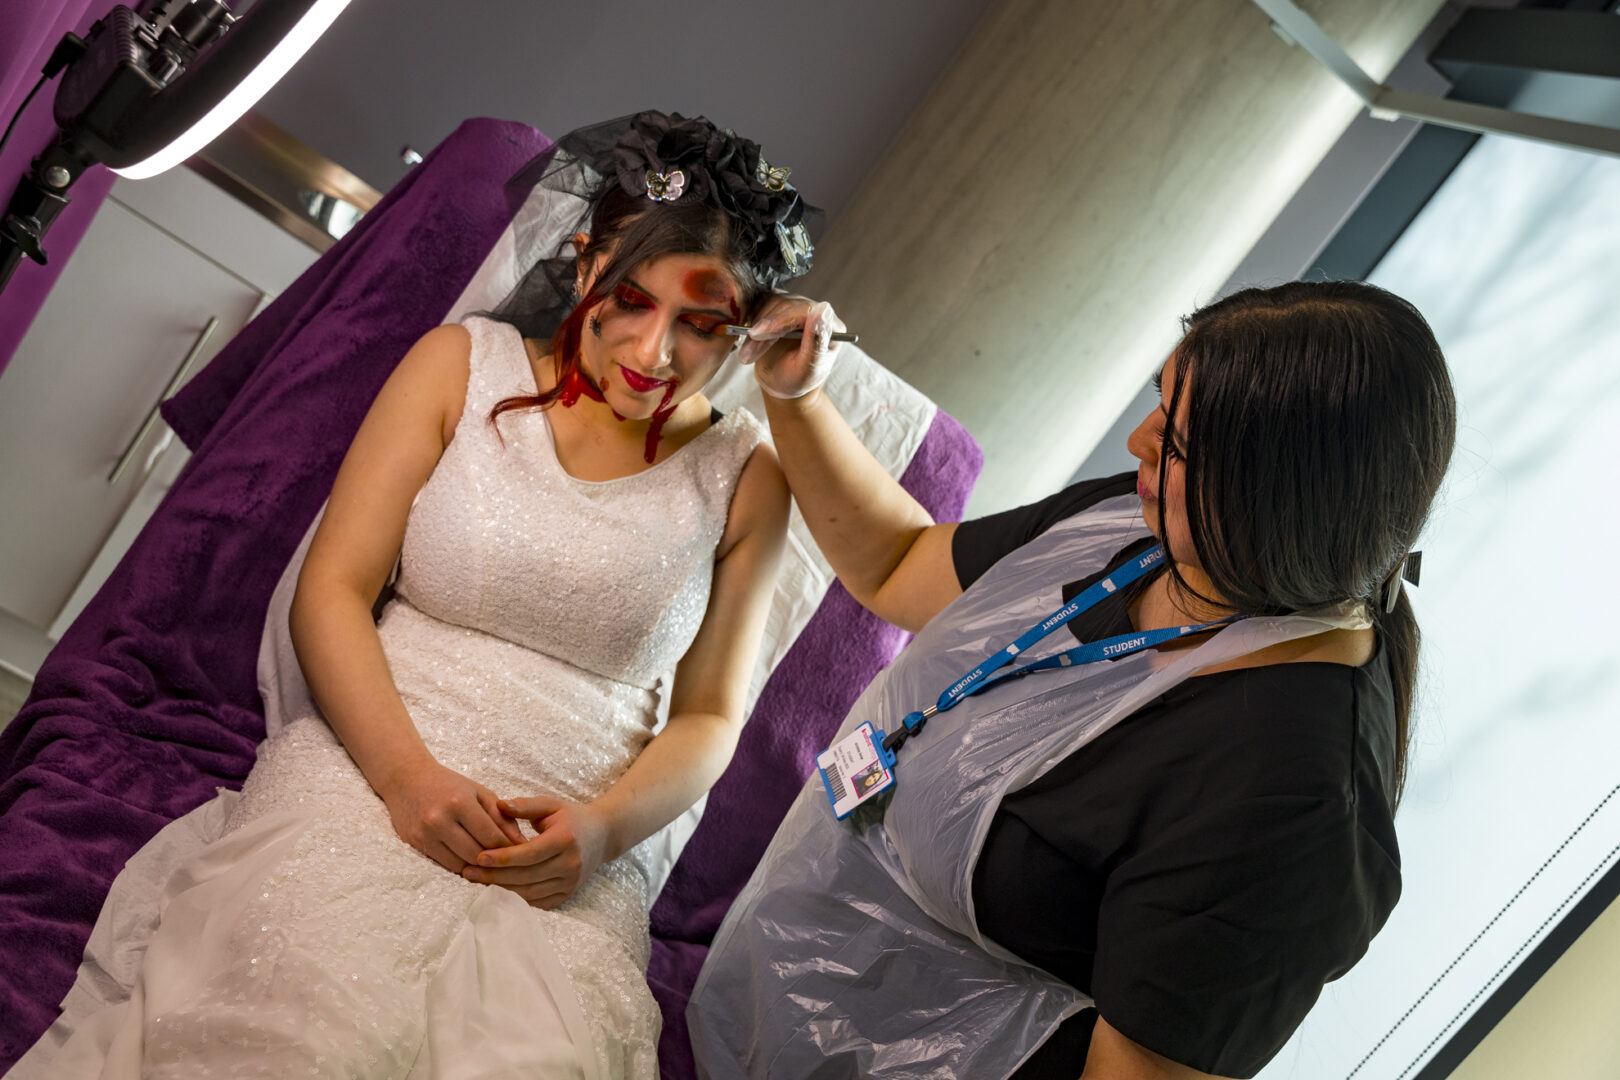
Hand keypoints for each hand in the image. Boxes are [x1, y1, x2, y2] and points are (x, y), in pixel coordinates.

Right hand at [377, 757, 523, 873]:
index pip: (491, 836)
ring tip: (492, 862)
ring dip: (478, 867)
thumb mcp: (479, 793)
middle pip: (476, 855)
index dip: (509, 847)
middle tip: (508, 862)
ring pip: (461, 865)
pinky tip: (472, 861)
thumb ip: (502, 817)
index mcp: (459, 802)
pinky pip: (445, 865)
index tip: (520, 851)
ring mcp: (425, 834)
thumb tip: (521, 842)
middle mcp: (439, 820)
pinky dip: (461, 865)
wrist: (406, 779)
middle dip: (495, 860)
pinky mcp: (415, 844)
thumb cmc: (449, 785)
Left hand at [462, 795, 611, 908]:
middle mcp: (570, 864)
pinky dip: (516, 898)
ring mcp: (570, 882)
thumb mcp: (551, 804)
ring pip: (529, 892)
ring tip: (477, 882)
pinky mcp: (567, 894)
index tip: (478, 857)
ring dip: (500, 889)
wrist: (604, 835)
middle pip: (525, 876)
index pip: (529, 853)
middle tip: (467, 872)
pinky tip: (497, 891)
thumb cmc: (572, 817)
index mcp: (565, 839)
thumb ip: (525, 805)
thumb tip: (499, 805)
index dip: (502, 858)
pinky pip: (537, 902)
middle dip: (494, 876)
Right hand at [735, 294, 845, 399]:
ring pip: (772, 304)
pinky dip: (751, 320)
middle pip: (787, 306)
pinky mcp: (780, 305)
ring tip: (749, 354)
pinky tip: (749, 340)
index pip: (807, 312)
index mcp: (831, 327)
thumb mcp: (807, 370)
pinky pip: (762, 303)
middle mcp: (816, 312)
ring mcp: (797, 306)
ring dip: (756, 329)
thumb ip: (816, 343)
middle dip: (765, 330)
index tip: (761, 333)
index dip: (782, 320)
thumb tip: (822, 310)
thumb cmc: (796, 380)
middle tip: (749, 353)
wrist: (780, 382)